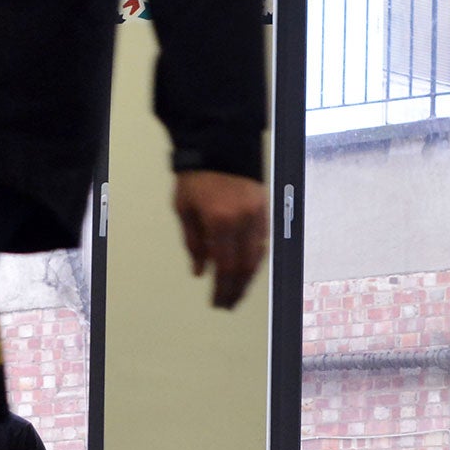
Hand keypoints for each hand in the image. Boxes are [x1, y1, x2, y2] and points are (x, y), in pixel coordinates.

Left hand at [172, 170, 267, 309]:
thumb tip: (200, 271)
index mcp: (219, 221)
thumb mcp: (185, 210)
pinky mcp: (264, 209)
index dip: (222, 289)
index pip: (224, 266)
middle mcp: (242, 221)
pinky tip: (247, 269)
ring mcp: (257, 215)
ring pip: (257, 257)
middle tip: (228, 304)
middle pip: (244, 267)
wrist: (219, 144)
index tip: (218, 302)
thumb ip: (194, 243)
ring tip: (238, 292)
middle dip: (236, 289)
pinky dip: (255, 259)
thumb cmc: (197, 177)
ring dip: (247, 278)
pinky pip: (262, 242)